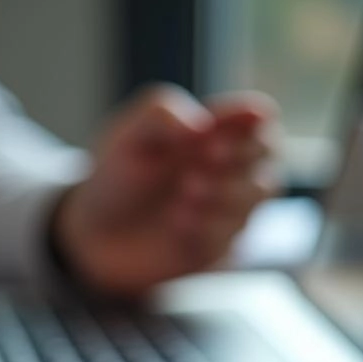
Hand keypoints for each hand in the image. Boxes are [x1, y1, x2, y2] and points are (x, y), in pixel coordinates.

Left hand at [51, 85, 279, 294]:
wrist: (93, 234)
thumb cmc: (117, 177)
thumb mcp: (128, 135)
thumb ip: (162, 115)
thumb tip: (200, 125)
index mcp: (215, 133)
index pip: (257, 119)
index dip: (253, 119)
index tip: (229, 124)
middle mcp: (230, 170)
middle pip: (269, 154)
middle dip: (241, 156)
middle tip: (205, 157)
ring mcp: (227, 210)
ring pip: (257, 194)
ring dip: (226, 192)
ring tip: (185, 193)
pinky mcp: (217, 246)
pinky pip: (233, 236)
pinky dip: (209, 227)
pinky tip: (180, 224)